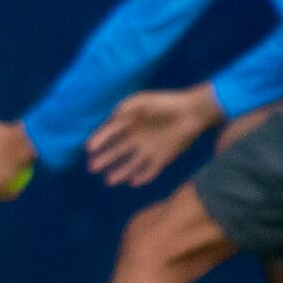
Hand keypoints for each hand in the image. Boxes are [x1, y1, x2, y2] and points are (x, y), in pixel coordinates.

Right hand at [86, 83, 219, 185]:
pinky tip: (134, 182)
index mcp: (130, 123)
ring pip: (130, 164)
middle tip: (92, 167)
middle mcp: (136, 138)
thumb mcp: (143, 100)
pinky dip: (142, 177)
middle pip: (117, 151)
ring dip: (120, 172)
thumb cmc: (166, 103)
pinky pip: (150, 171)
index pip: (110, 133)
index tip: (90, 147)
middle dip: (104, 159)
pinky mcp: (162, 158)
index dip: (99, 139)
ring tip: (109, 180)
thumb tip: (113, 115)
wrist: (193, 112)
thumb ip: (127, 106)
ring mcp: (149, 150)